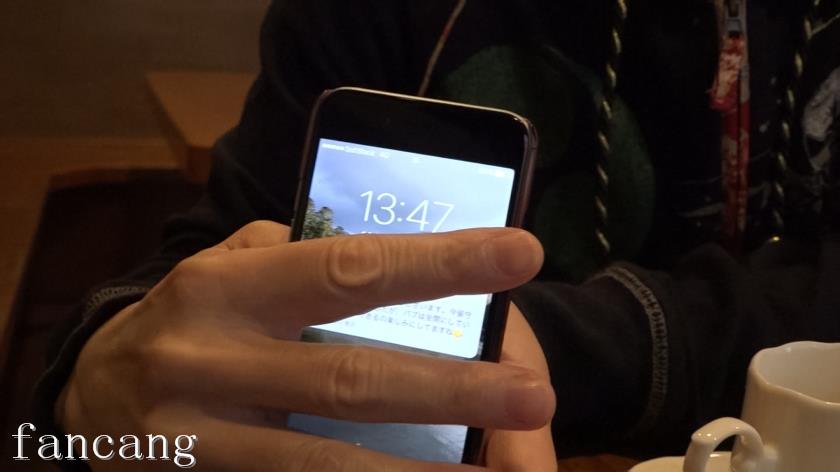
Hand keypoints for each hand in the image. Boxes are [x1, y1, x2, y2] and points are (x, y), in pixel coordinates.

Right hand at [58, 221, 553, 470]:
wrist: (86, 389)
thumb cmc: (187, 315)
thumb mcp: (228, 265)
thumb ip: (302, 257)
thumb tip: (398, 263)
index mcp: (228, 285)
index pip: (349, 268)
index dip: (436, 263)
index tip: (519, 255)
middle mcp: (210, 358)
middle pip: (347, 377)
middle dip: (449, 388)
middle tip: (532, 394)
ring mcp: (201, 434)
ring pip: (322, 461)